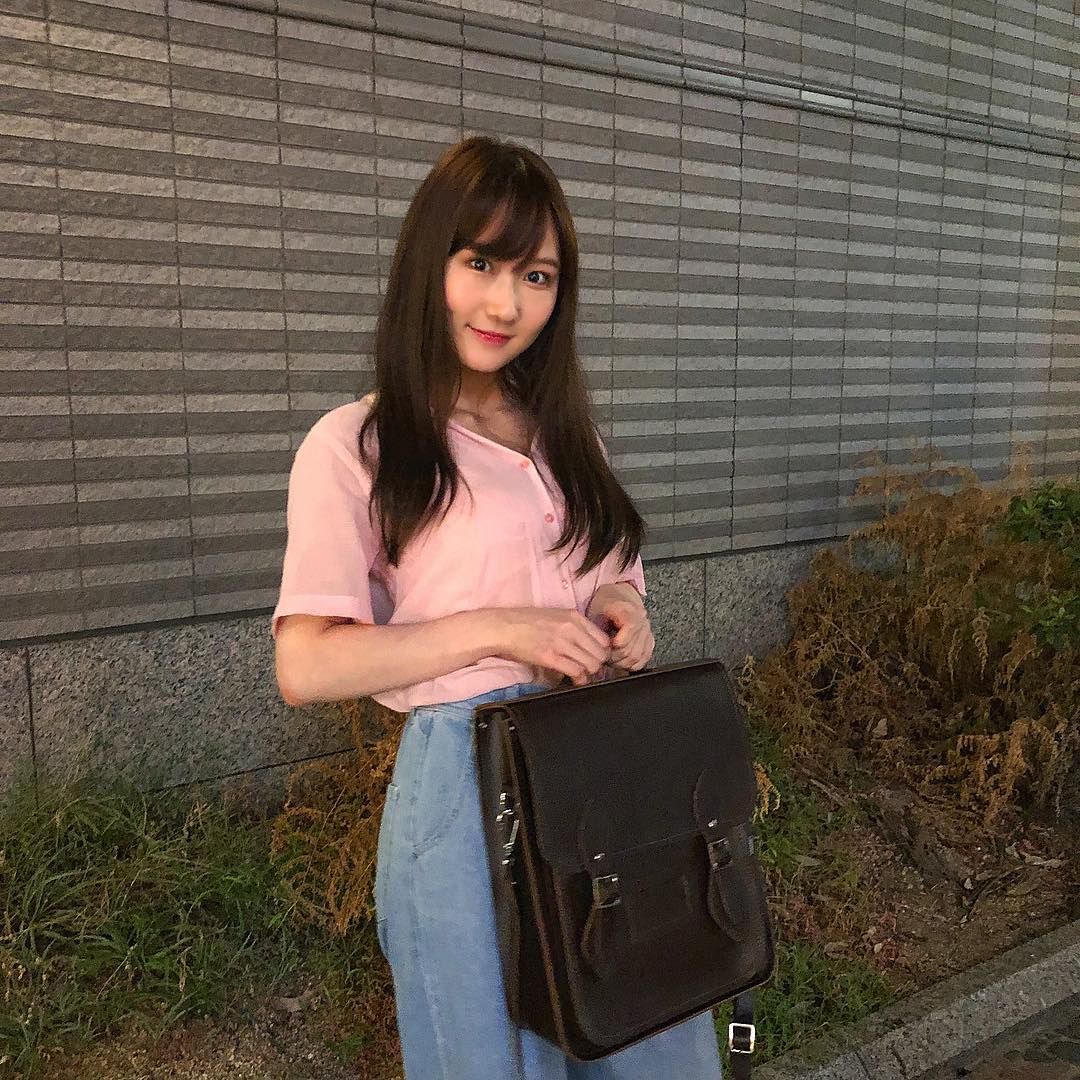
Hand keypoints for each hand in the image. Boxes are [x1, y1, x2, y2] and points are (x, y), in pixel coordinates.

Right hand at [491, 607, 612, 685]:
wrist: (503, 627)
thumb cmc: (526, 622)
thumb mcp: (556, 615)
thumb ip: (574, 626)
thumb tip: (588, 643)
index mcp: (574, 616)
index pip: (604, 639)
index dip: (603, 652)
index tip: (597, 658)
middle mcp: (571, 628)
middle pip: (601, 653)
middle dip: (598, 664)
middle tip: (591, 670)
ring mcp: (561, 642)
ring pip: (592, 664)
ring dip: (589, 673)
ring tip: (582, 676)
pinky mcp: (550, 657)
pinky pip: (576, 671)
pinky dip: (579, 679)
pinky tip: (575, 680)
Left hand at [586, 582, 653, 671]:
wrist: (617, 597)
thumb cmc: (604, 604)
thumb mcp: (596, 609)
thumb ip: (596, 627)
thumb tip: (597, 647)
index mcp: (629, 610)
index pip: (630, 630)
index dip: (616, 643)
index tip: (604, 646)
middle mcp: (643, 621)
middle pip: (632, 650)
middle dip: (615, 657)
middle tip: (603, 656)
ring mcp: (648, 631)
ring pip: (638, 657)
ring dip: (621, 662)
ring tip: (610, 658)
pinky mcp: (650, 640)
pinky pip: (644, 658)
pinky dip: (631, 664)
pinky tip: (620, 660)